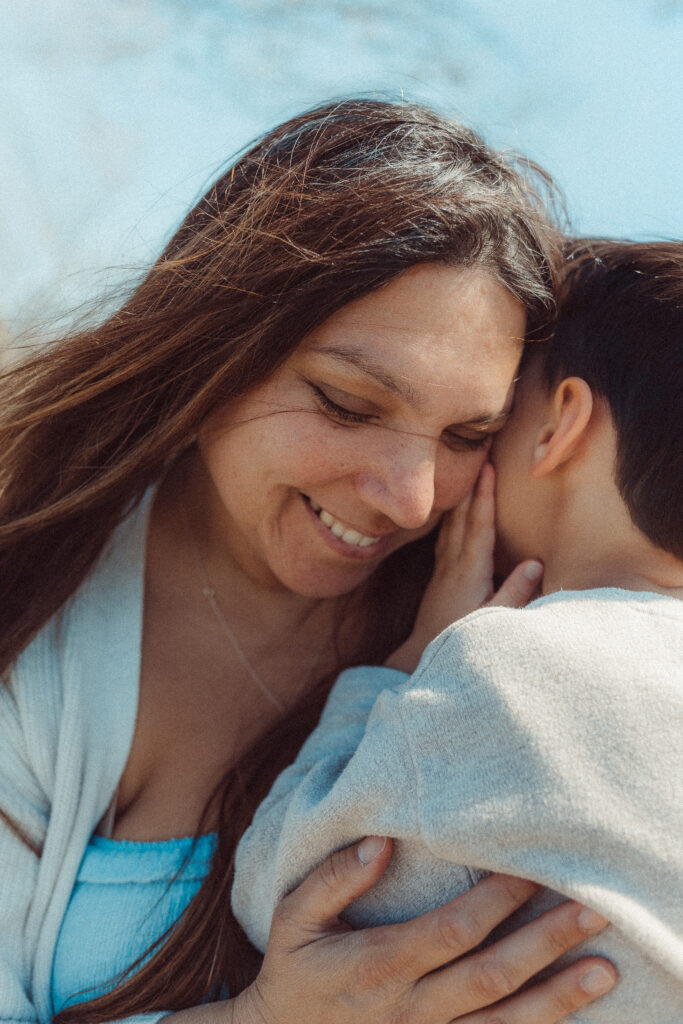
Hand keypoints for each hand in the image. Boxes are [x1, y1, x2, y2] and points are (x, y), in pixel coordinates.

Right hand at [229, 836, 615, 1023]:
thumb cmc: (293, 969)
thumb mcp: (294, 917)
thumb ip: (335, 878)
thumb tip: (382, 841)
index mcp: (379, 965)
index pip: (451, 932)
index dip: (496, 903)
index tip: (533, 868)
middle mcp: (411, 1008)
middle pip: (490, 976)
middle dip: (545, 943)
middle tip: (593, 910)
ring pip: (502, 1022)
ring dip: (557, 998)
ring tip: (604, 970)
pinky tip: (568, 1014)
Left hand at [386, 463, 542, 672]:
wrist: (420, 656)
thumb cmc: (461, 639)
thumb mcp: (493, 621)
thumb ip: (515, 592)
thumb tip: (535, 562)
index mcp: (469, 571)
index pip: (479, 526)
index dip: (485, 497)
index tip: (488, 469)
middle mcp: (453, 564)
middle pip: (463, 517)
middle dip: (472, 486)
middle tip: (479, 456)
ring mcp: (443, 569)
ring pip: (452, 525)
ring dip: (461, 499)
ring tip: (469, 475)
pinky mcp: (439, 576)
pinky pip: (446, 537)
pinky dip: (452, 519)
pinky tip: (454, 512)